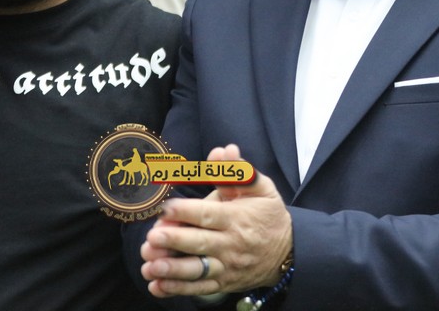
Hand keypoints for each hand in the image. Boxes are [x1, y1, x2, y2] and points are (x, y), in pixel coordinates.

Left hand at [140, 144, 292, 297]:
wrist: (288, 252)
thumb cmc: (268, 215)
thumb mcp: (260, 188)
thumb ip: (237, 171)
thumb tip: (223, 150)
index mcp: (237, 217)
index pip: (209, 214)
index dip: (186, 211)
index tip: (166, 208)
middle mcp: (230, 243)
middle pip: (199, 243)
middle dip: (175, 241)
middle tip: (152, 238)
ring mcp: (226, 266)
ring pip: (197, 270)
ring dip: (172, 270)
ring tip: (150, 266)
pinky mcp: (222, 282)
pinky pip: (199, 288)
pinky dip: (177, 289)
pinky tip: (157, 286)